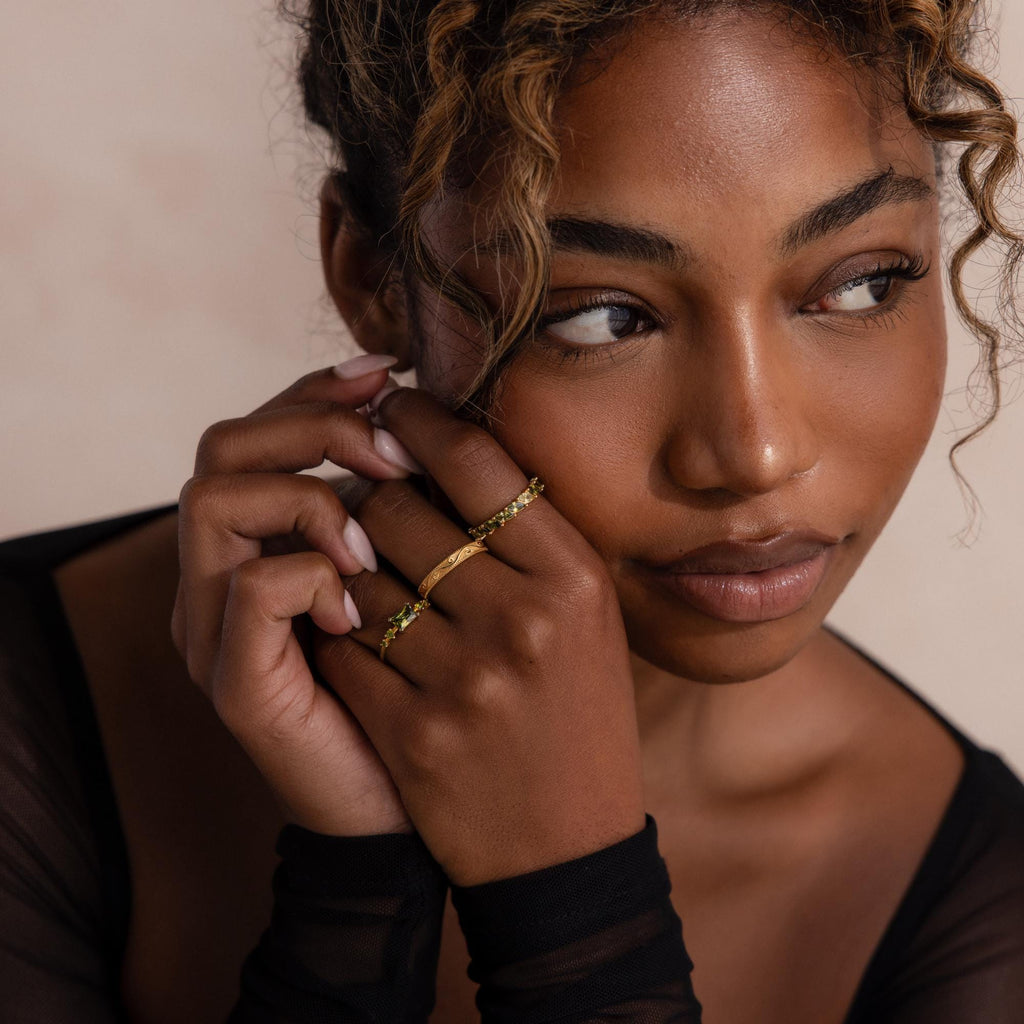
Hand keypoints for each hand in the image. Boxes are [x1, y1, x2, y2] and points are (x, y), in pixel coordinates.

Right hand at [172, 356, 421, 835]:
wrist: (412, 810)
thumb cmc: (426, 689)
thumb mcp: (419, 582)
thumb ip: (406, 510)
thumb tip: (438, 418)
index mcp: (268, 542)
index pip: (263, 430)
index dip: (317, 392)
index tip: (388, 376)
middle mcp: (225, 573)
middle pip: (222, 446)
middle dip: (310, 427)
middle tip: (389, 452)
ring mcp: (217, 626)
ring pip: (211, 499)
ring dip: (305, 497)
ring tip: (373, 540)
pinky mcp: (233, 680)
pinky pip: (247, 587)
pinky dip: (307, 573)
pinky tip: (360, 603)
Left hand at [314, 386, 645, 884]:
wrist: (567, 845)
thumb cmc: (579, 712)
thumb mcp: (587, 613)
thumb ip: (530, 533)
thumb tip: (448, 442)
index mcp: (573, 578)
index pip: (475, 459)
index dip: (418, 421)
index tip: (391, 408)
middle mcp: (523, 620)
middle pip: (399, 507)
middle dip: (371, 494)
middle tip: (368, 495)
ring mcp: (463, 679)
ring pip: (356, 571)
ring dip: (346, 560)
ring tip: (359, 565)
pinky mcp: (411, 731)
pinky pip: (340, 641)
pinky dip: (336, 626)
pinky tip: (352, 628)